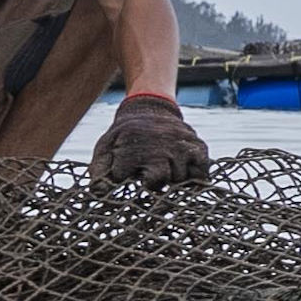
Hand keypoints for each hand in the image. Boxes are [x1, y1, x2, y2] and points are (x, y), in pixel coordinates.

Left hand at [91, 91, 210, 187]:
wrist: (149, 108)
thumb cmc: (124, 136)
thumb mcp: (106, 148)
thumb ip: (100, 171)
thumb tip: (97, 192)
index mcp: (132, 151)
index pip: (130, 180)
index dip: (132, 184)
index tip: (131, 179)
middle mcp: (158, 148)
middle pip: (160, 181)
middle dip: (155, 184)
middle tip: (151, 179)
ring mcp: (180, 147)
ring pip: (182, 178)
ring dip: (174, 180)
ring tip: (166, 172)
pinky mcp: (197, 146)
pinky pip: (202, 171)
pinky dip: (197, 177)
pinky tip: (186, 176)